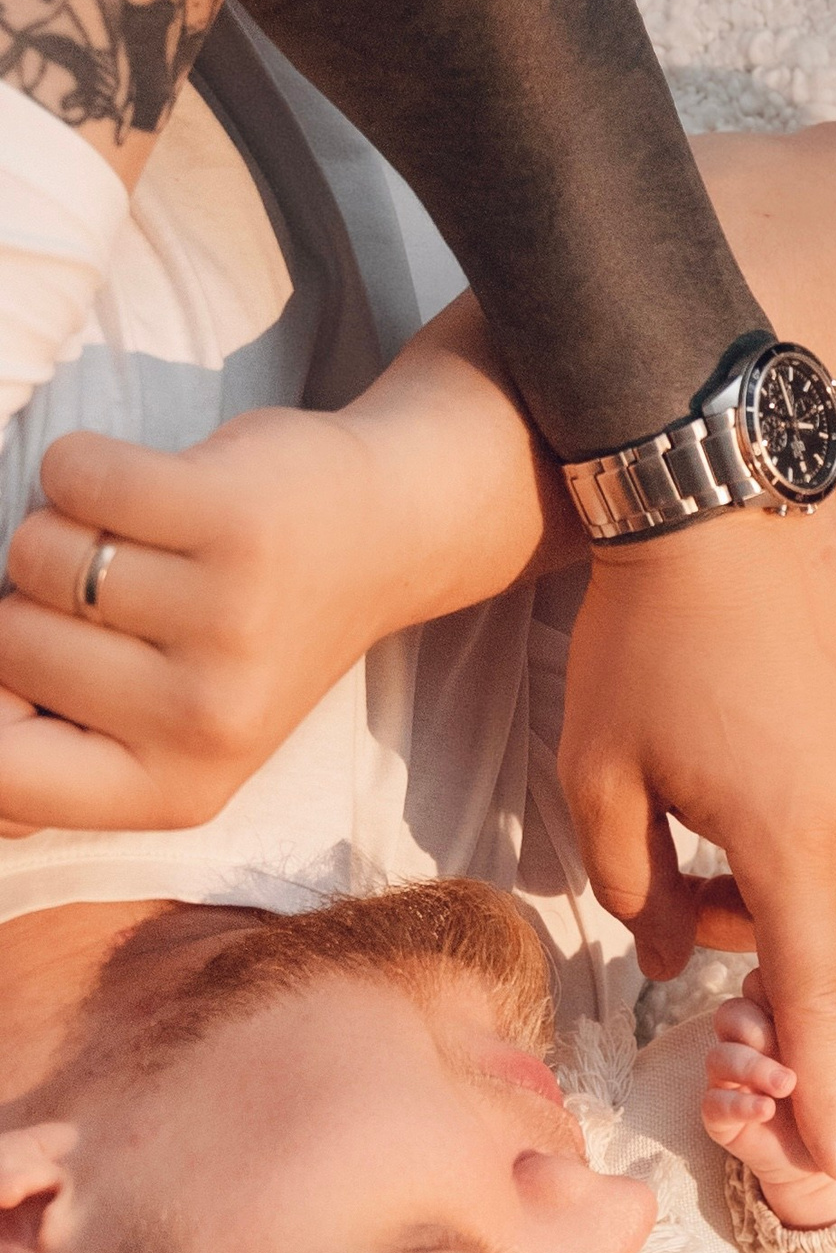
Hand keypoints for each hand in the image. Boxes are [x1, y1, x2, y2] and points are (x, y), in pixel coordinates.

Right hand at [0, 413, 407, 835]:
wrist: (381, 538)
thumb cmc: (238, 630)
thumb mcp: (168, 730)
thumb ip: (67, 759)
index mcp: (175, 789)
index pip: (1, 778)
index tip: (28, 669)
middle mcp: (204, 723)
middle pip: (5, 638)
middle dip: (36, 602)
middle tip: (130, 598)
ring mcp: (227, 625)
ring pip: (33, 551)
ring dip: (67, 528)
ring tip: (149, 547)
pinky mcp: (237, 524)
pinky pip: (72, 474)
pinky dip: (87, 464)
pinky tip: (155, 492)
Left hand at [562, 503, 835, 1185]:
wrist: (716, 487)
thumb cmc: (637, 638)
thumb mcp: (594, 775)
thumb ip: (628, 888)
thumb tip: (672, 953)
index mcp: (784, 842)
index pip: (810, 995)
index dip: (826, 1086)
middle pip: (799, 906)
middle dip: (737, 898)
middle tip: (666, 831)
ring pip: (827, 841)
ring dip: (771, 831)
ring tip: (712, 738)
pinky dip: (808, 768)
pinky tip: (761, 699)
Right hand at [701, 976, 835, 1229]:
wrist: (830, 1152)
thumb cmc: (835, 1098)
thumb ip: (833, 1051)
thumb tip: (826, 1064)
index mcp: (773, 1020)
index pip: (757, 985)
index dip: (770, 991)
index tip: (796, 1007)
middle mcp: (745, 1045)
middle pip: (730, 1014)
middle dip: (755, 1024)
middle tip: (786, 1043)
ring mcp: (730, 1080)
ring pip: (718, 1057)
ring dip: (751, 1066)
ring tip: (787, 1083)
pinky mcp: (720, 1117)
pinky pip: (713, 1104)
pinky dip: (740, 1104)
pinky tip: (767, 1108)